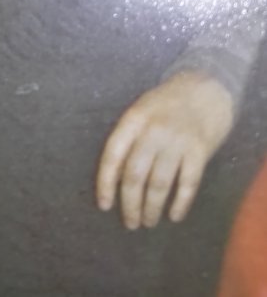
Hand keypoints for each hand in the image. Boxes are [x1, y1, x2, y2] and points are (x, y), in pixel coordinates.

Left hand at [95, 70, 232, 229]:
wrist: (207, 88)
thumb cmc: (167, 103)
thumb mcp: (141, 110)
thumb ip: (129, 138)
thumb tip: (116, 177)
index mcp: (134, 119)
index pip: (113, 155)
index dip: (106, 182)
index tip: (104, 205)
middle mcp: (153, 130)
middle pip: (135, 175)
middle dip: (130, 204)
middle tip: (130, 223)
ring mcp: (178, 141)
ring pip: (159, 184)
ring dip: (152, 208)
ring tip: (148, 221)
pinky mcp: (200, 151)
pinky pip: (188, 184)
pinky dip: (180, 203)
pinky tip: (173, 216)